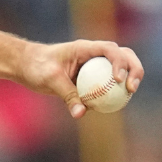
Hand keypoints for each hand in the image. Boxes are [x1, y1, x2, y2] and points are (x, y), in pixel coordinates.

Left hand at [20, 39, 143, 117]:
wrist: (27, 66)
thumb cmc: (36, 67)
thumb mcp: (50, 80)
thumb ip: (67, 95)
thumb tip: (80, 114)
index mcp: (85, 48)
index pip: (110, 50)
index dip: (120, 62)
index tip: (118, 80)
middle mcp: (94, 54)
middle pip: (124, 55)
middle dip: (134, 69)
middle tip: (132, 88)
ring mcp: (95, 65)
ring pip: (120, 68)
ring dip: (130, 78)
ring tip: (130, 94)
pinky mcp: (92, 77)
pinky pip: (108, 84)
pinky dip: (114, 92)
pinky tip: (113, 105)